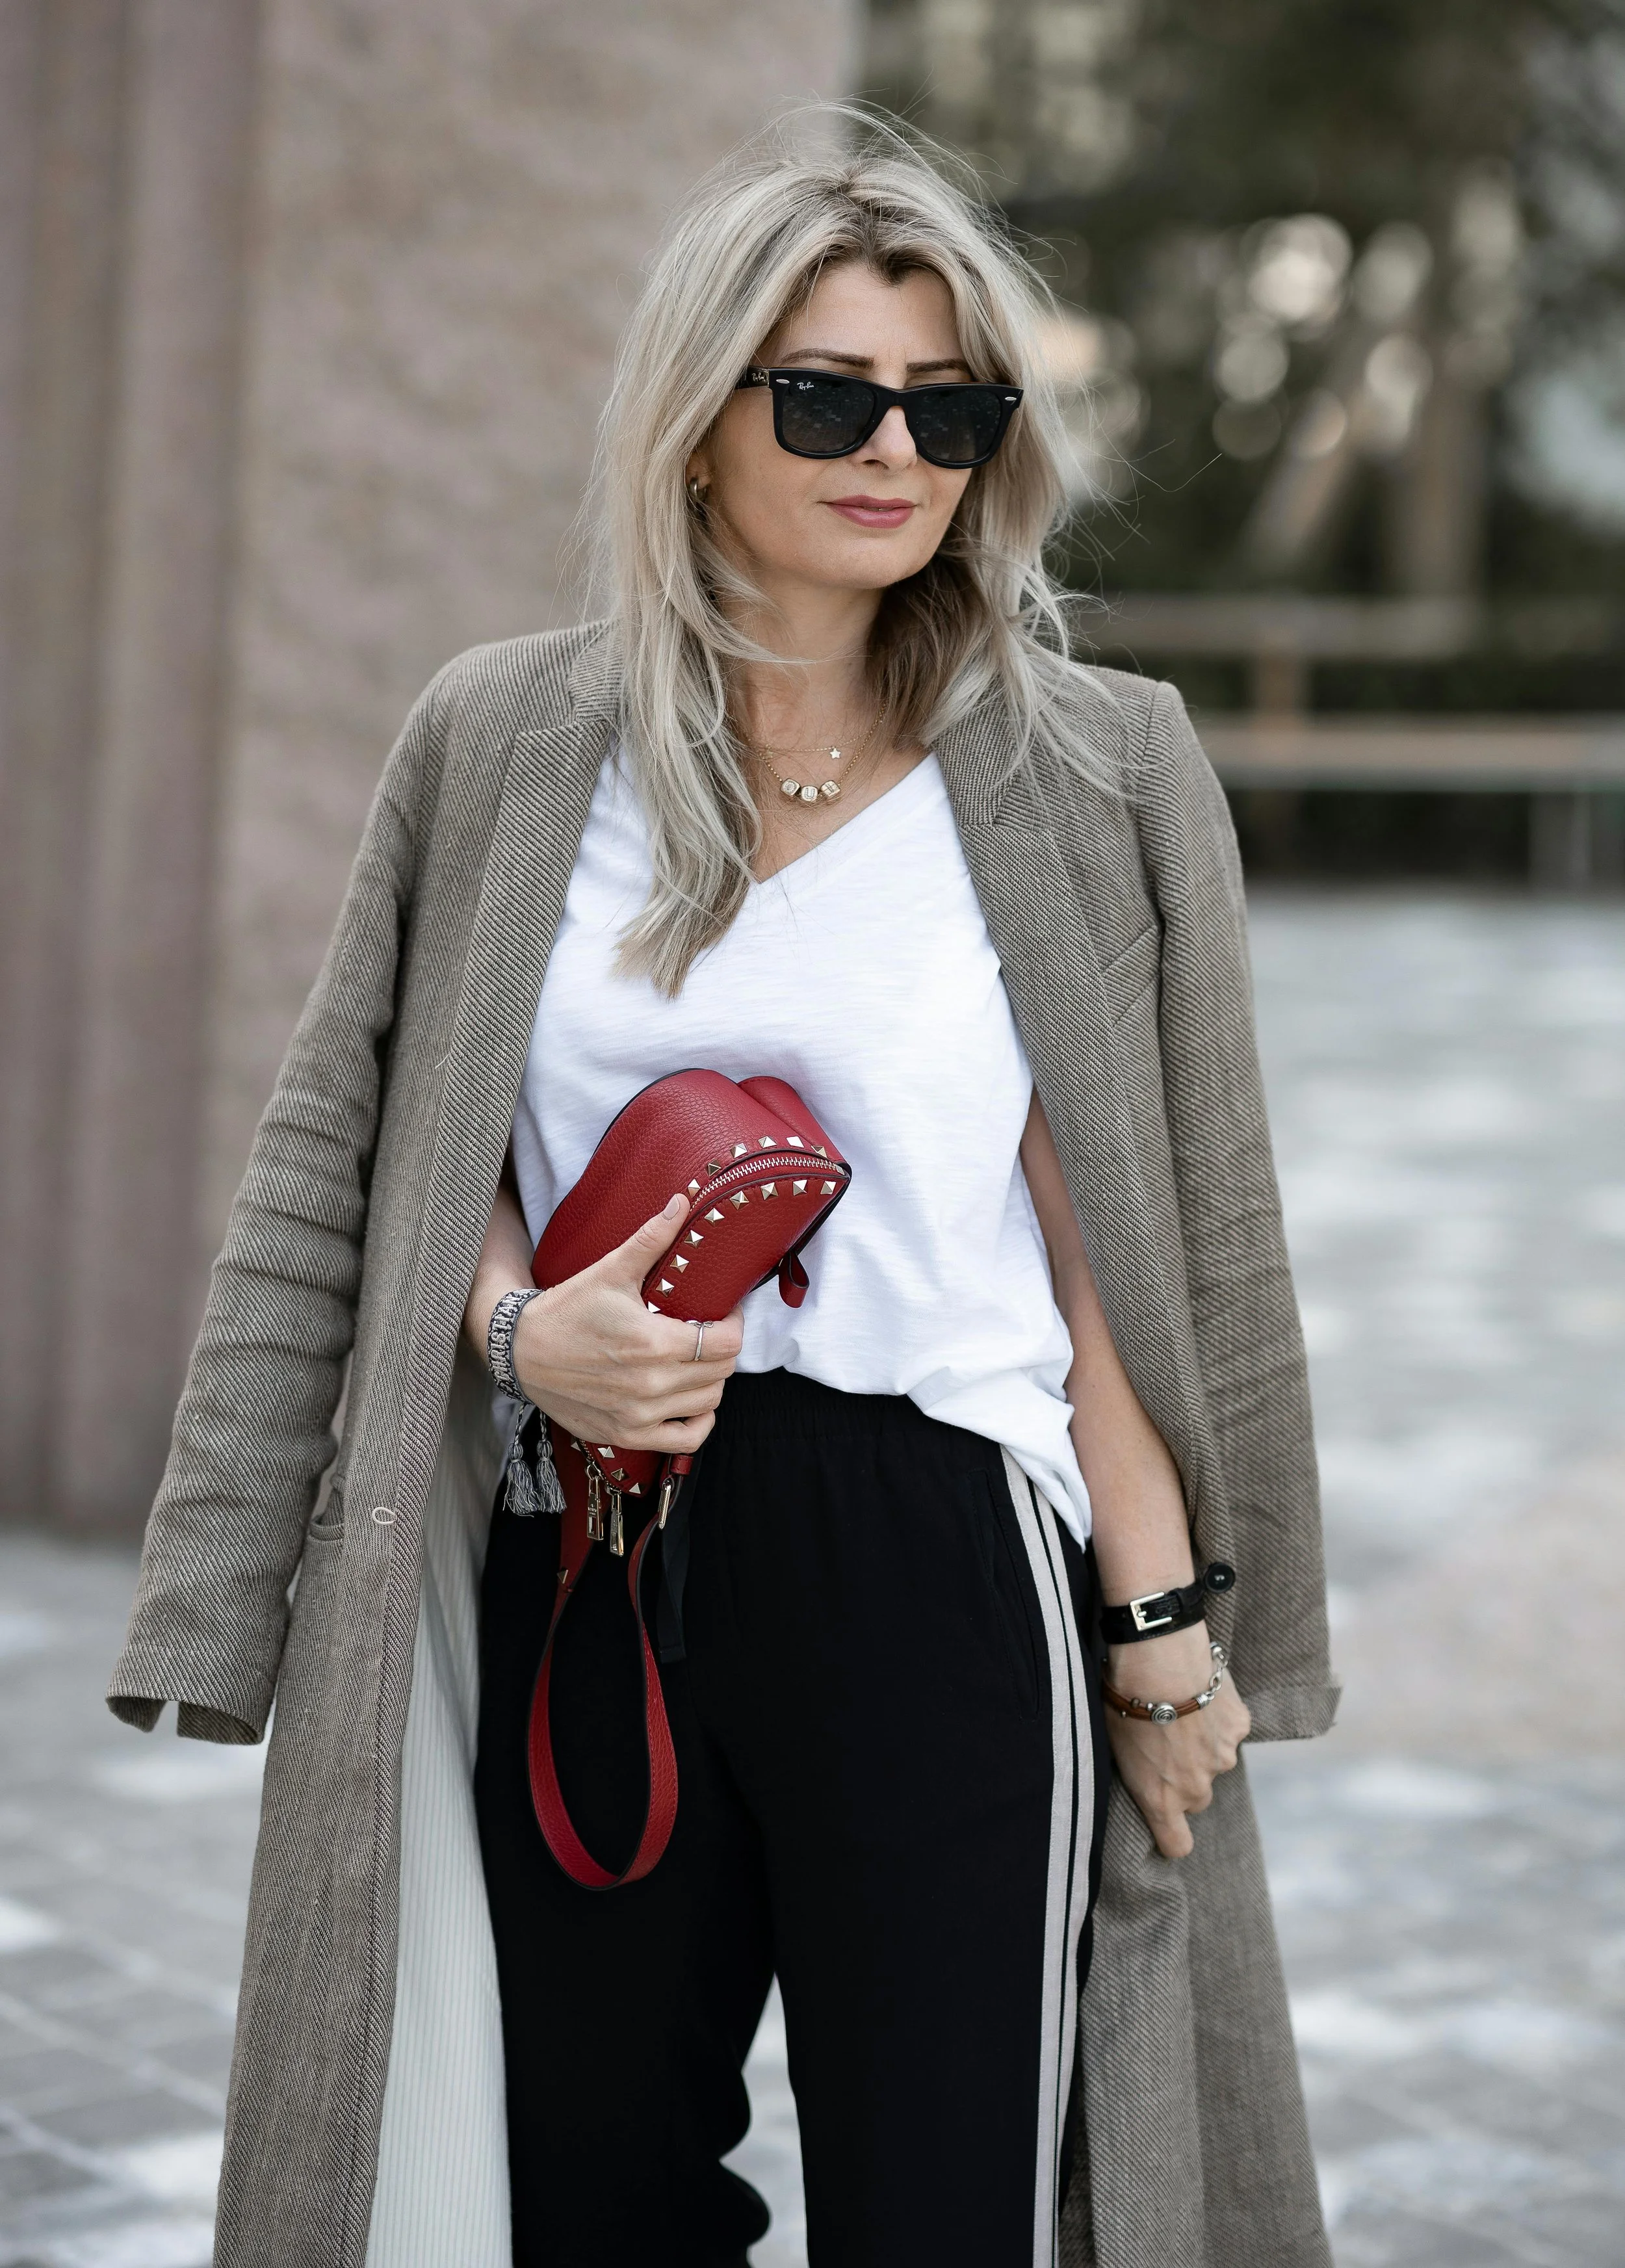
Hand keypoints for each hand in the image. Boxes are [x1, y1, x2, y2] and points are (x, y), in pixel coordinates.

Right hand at [511, 1194, 744, 1454]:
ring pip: (709, 1402)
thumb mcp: (610, 1270)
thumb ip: (651, 1239)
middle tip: (710, 1331)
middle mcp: (650, 1384)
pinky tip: (693, 1400)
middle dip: (723, 1348)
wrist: (522, 1351)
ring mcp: (640, 1414)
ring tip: (698, 1359)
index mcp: (652, 1342)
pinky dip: (699, 1422)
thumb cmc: (568, 1309)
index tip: (724, 1312)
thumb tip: (683, 1201)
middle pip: (722, 1372)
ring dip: (712, 1379)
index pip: (726, 1343)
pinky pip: (686, 1440)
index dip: (734, 1324)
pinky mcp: (627, 1434)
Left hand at [1102, 1621, 1250, 1859]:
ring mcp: (1223, 1758)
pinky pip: (1229, 1729)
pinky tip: (1199, 1691)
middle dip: (1184, 1777)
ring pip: (1215, 1761)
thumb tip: (1144, 1772)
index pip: (1177, 1844)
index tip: (1167, 1823)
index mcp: (1161, 1800)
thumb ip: (1139, 1772)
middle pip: (1197, 1797)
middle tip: (1165, 1742)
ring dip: (1202, 1744)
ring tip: (1181, 1709)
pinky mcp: (1239, 1728)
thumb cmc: (1124, 1702)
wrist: (1159, 1661)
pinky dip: (1218, 1716)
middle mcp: (1196, 1788)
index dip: (1172, 1835)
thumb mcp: (1116, 1746)